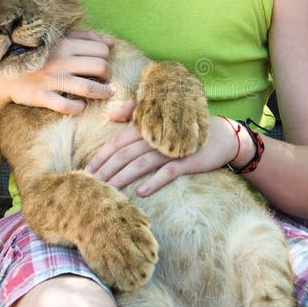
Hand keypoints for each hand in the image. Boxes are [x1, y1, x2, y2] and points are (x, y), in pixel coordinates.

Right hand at [0, 30, 114, 113]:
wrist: (2, 72)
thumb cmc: (35, 54)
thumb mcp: (57, 40)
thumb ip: (84, 38)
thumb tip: (110, 43)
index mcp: (65, 44)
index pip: (101, 50)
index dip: (106, 58)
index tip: (102, 63)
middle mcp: (60, 61)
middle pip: (100, 67)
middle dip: (107, 75)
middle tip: (105, 79)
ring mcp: (51, 80)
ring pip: (88, 88)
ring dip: (103, 92)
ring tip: (107, 94)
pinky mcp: (41, 96)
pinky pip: (67, 106)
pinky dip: (79, 107)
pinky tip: (81, 105)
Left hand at [86, 114, 239, 195]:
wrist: (222, 136)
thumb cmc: (185, 130)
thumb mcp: (162, 119)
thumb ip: (136, 114)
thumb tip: (112, 115)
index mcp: (147, 127)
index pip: (117, 142)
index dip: (100, 157)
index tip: (85, 172)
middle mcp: (156, 136)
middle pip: (124, 154)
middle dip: (105, 171)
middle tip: (88, 186)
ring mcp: (172, 149)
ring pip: (141, 163)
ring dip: (122, 178)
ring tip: (107, 191)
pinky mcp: (188, 160)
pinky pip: (168, 172)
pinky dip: (154, 181)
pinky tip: (141, 192)